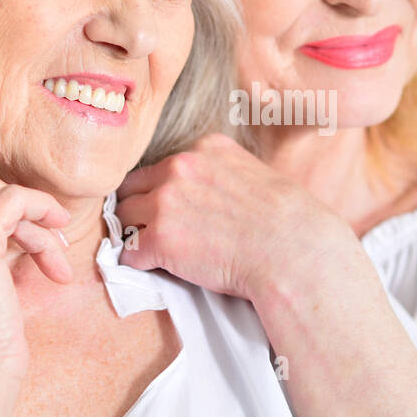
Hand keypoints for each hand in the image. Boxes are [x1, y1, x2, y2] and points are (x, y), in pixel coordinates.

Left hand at [114, 133, 354, 300]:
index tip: (171, 210)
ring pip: (123, 216)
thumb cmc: (287, 222)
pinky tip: (156, 268)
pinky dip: (138, 263)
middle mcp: (180, 167)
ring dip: (135, 234)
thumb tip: (210, 190)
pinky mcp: (160, 239)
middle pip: (133, 186)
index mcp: (205, 148)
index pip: (162, 165)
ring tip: (153, 251)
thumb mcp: (256, 175)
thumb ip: (224, 173)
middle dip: (140, 208)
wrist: (293, 252)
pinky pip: (129, 251)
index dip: (162, 190)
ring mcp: (165, 202)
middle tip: (152, 231)